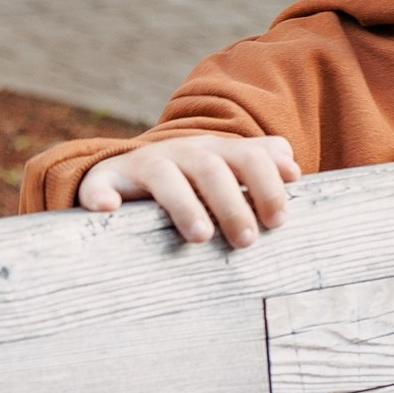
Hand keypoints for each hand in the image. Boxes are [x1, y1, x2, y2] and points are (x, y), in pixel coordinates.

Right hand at [75, 134, 300, 248]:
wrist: (125, 172)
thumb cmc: (189, 182)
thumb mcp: (224, 170)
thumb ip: (259, 166)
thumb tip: (294, 168)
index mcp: (214, 151)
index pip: (247, 157)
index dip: (266, 184)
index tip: (279, 220)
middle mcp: (181, 152)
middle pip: (210, 168)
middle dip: (232, 203)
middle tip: (246, 240)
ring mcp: (142, 164)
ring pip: (164, 176)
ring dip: (183, 204)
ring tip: (199, 236)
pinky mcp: (105, 179)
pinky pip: (99, 184)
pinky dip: (101, 195)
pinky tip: (108, 210)